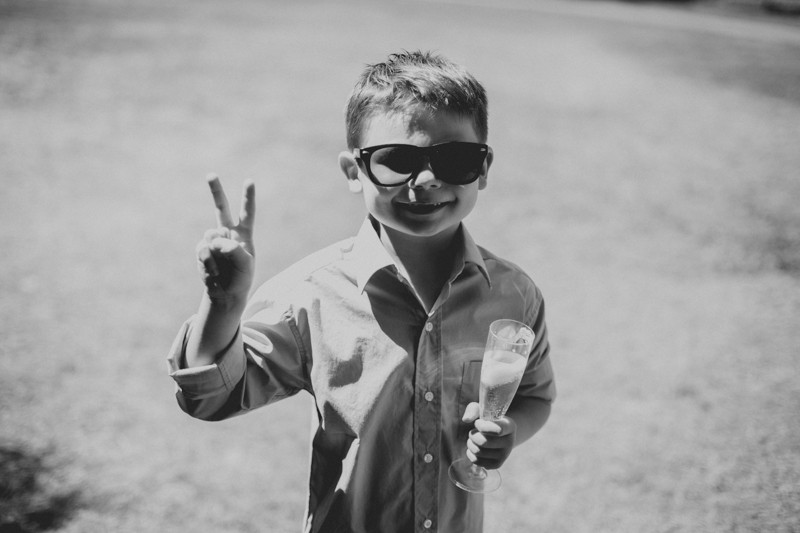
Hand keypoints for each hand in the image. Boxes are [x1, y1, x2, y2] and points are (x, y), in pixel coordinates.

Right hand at [195, 174, 255, 301]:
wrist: (225, 292)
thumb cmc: (240, 277)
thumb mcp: (245, 264)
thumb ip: (232, 248)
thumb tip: (212, 237)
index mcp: (243, 233)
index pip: (247, 212)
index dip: (248, 197)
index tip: (249, 181)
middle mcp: (227, 232)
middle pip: (221, 208)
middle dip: (216, 191)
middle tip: (211, 174)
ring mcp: (213, 239)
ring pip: (211, 235)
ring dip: (216, 251)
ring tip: (222, 266)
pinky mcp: (202, 249)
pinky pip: (202, 250)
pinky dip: (208, 261)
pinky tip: (213, 270)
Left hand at [461, 402, 516, 469]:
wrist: (500, 434)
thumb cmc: (489, 419)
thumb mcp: (483, 410)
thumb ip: (474, 410)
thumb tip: (465, 420)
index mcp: (510, 426)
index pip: (497, 430)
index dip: (482, 426)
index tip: (478, 423)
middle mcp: (510, 442)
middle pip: (483, 442)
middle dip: (473, 435)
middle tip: (473, 431)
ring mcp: (504, 455)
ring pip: (478, 452)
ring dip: (470, 443)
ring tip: (473, 438)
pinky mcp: (497, 464)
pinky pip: (476, 461)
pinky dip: (470, 453)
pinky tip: (474, 446)